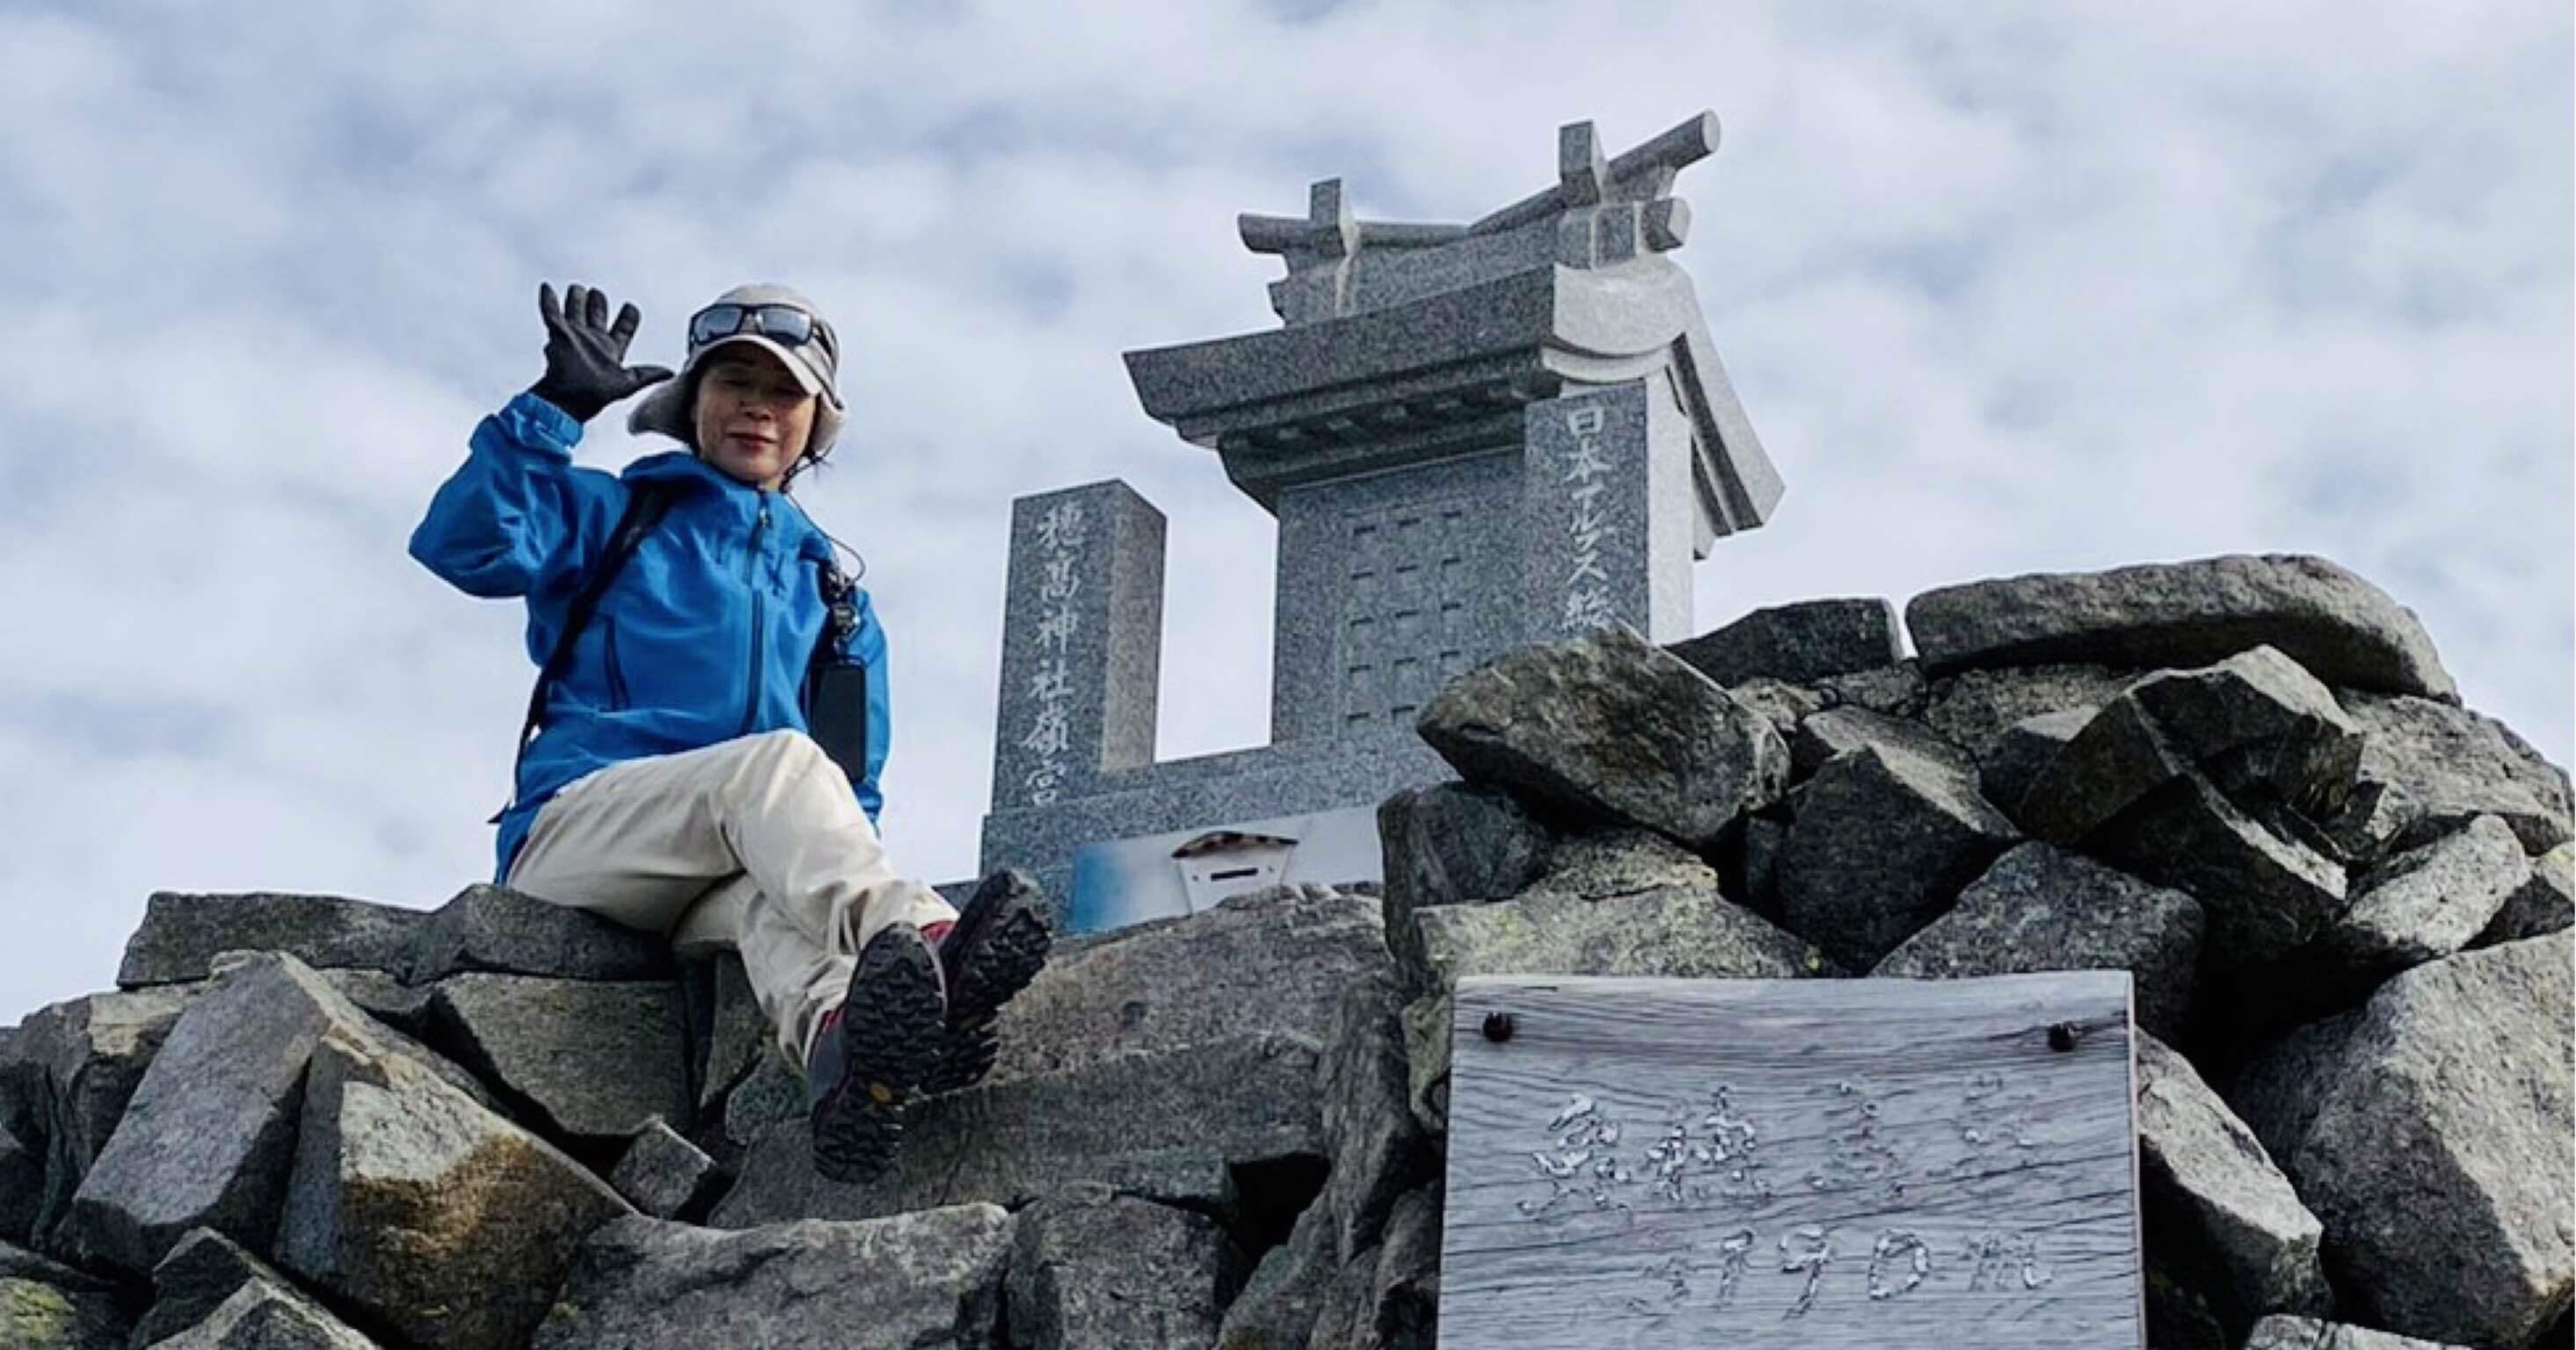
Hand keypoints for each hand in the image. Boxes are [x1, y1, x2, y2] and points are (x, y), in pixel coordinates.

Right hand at [527, 282, 674, 422]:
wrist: (567, 400)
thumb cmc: (593, 396)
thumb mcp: (628, 384)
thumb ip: (648, 375)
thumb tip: (671, 373)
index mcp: (611, 350)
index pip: (622, 329)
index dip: (628, 318)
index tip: (631, 307)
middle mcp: (593, 341)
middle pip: (597, 316)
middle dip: (597, 304)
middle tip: (597, 293)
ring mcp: (575, 336)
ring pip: (575, 312)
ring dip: (576, 300)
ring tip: (578, 289)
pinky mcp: (558, 334)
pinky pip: (551, 312)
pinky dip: (549, 300)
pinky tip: (547, 288)